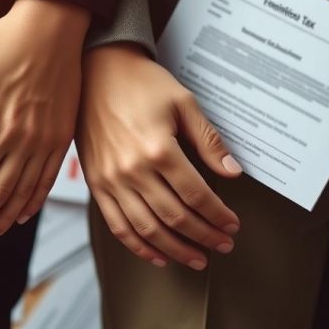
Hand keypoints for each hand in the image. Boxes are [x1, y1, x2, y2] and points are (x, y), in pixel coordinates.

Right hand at [76, 43, 241, 269]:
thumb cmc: (142, 83)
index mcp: (158, 149)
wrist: (97, 70)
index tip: (232, 225)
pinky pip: (117, 225)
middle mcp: (133, 170)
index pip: (196, 195)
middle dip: (204, 236)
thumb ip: (208, 141)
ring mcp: (111, 180)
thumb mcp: (183, 104)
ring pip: (146, 228)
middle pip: (174, 217)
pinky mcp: (96, 183)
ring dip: (175, 249)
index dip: (218, 215)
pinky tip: (157, 255)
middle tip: (224, 245)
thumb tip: (233, 172)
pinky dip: (138, 246)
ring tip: (197, 258)